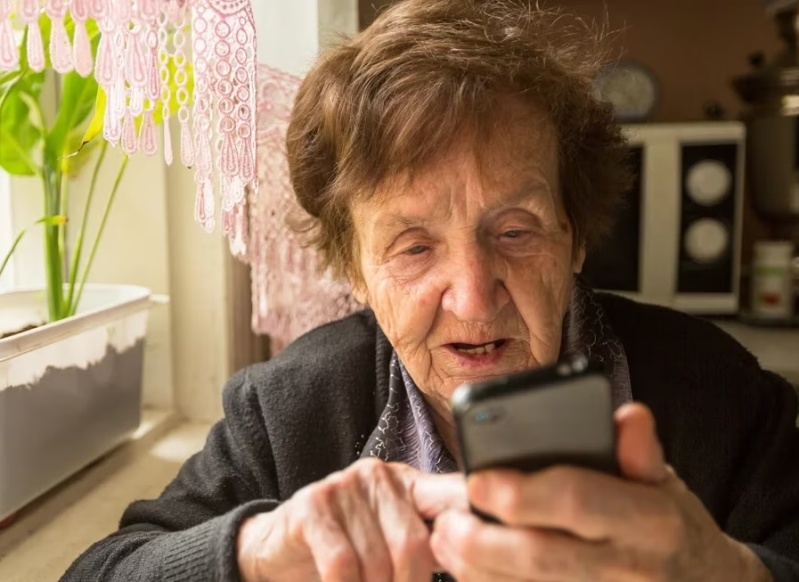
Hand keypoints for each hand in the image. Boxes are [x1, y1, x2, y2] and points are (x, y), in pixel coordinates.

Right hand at [237, 458, 466, 581]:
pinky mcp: (312, 504)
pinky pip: (342, 564)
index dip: (479, 527)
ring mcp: (345, 485)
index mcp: (413, 484)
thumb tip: (482, 564)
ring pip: (378, 562)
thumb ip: (432, 549)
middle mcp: (382, 476)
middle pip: (415, 546)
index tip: (488, 552)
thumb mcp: (394, 545)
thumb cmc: (349, 551)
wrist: (279, 550)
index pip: (457, 497)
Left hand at [431, 402, 772, 581]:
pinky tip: (470, 571)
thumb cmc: (670, 525)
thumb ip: (639, 451)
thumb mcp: (665, 483)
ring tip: (447, 542)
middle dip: (481, 540)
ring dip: (475, 570)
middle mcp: (629, 567)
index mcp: (650, 519)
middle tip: (447, 522)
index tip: (478, 480)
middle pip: (540, 555)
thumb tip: (629, 416)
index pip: (576, 500)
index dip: (522, 491)